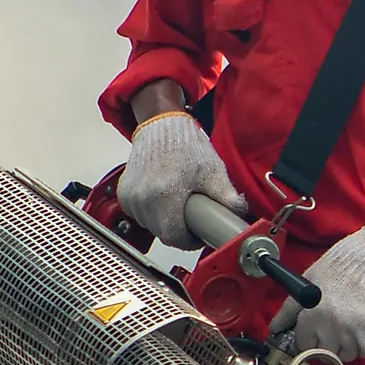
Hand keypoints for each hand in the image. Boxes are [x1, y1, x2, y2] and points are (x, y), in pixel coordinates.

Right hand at [119, 110, 246, 248]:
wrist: (161, 125)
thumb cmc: (185, 146)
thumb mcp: (213, 172)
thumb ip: (228, 198)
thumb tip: (240, 217)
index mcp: (164, 196)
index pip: (176, 238)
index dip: (191, 239)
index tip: (198, 232)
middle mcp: (143, 199)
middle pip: (163, 234)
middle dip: (179, 229)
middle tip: (191, 214)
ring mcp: (131, 197)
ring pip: (151, 226)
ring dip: (164, 221)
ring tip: (177, 202)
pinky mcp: (124, 194)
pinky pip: (139, 216)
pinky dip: (151, 212)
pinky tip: (162, 198)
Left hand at [274, 226, 364, 362]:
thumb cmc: (338, 268)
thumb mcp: (306, 283)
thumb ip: (288, 310)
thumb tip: (275, 329)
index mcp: (314, 317)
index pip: (306, 346)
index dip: (311, 338)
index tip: (318, 329)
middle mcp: (334, 328)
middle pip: (327, 354)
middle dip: (329, 343)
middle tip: (336, 324)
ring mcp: (358, 332)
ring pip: (348, 355)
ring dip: (349, 344)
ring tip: (352, 321)